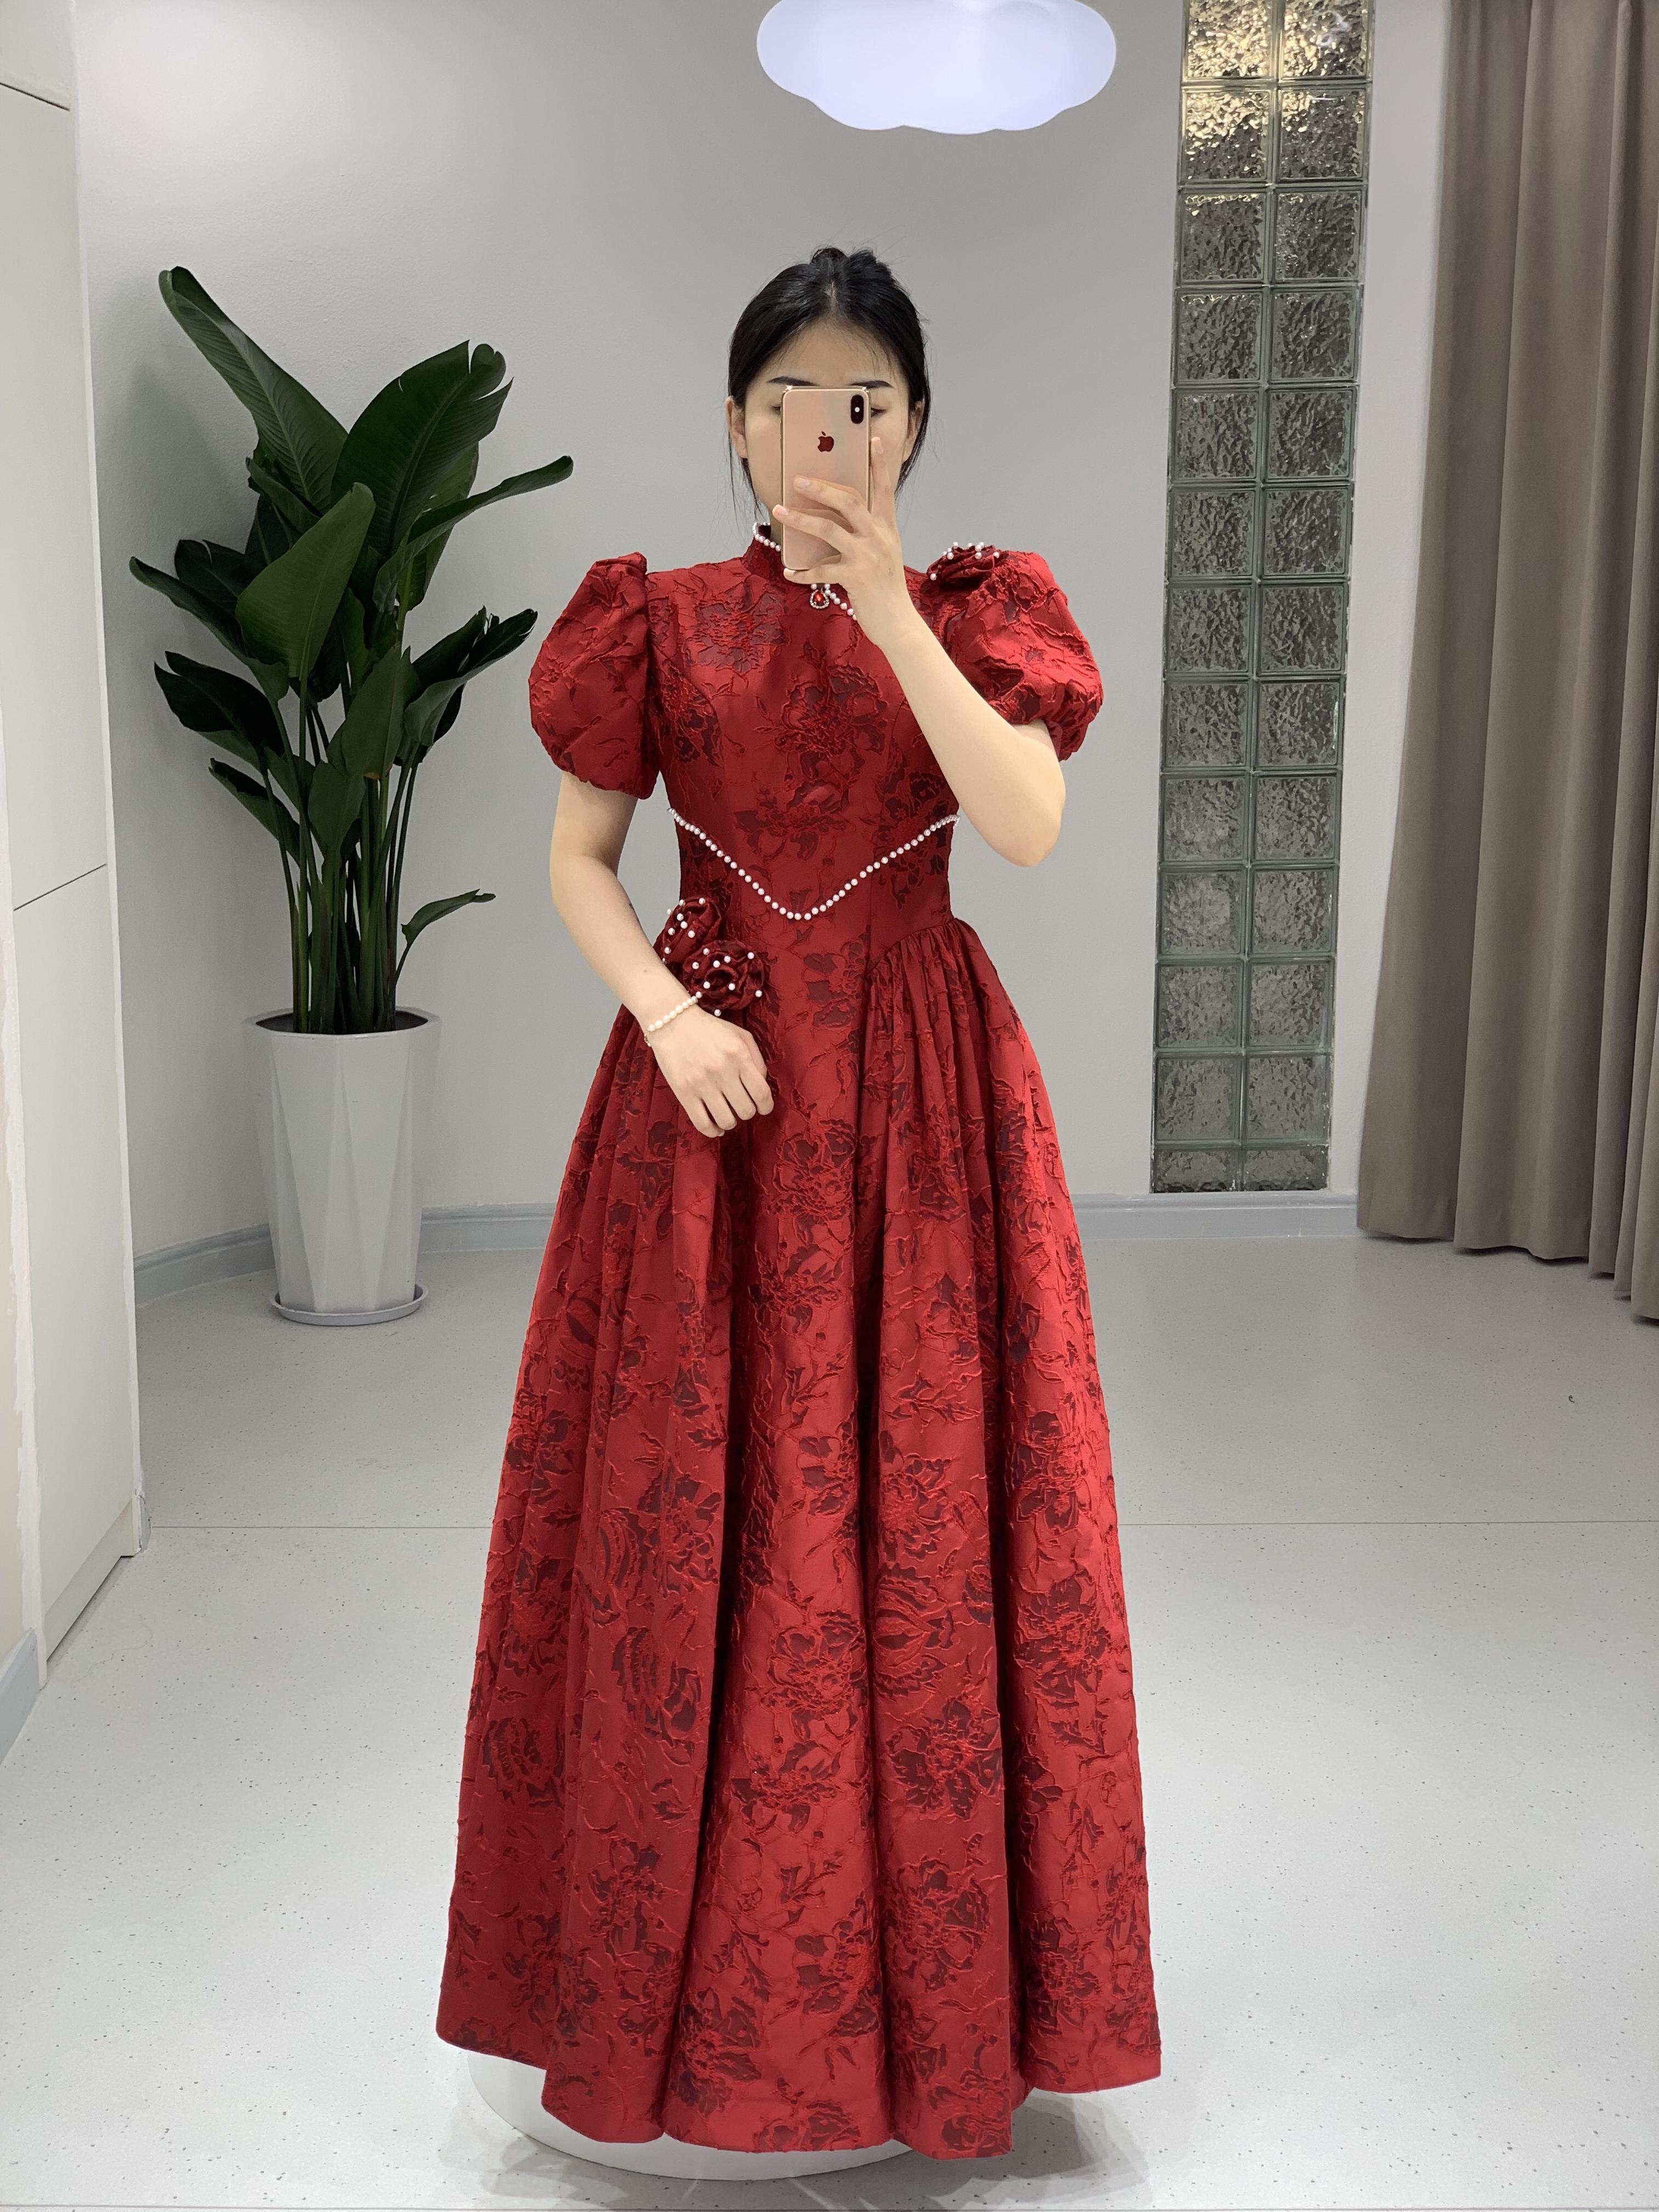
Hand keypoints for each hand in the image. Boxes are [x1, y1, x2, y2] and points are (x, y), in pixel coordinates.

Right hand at [647, 1003, 773, 1137]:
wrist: (672, 1022)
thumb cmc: (710, 1030)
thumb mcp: (741, 1036)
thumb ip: (757, 1060)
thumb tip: (762, 1086)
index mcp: (740, 1055)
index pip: (762, 1094)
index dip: (766, 1106)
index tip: (763, 1107)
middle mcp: (722, 1071)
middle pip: (746, 1110)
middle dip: (747, 1111)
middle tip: (741, 1105)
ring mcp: (702, 1083)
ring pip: (726, 1120)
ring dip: (731, 1121)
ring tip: (727, 1113)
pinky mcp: (683, 1092)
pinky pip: (702, 1123)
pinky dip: (712, 1131)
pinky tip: (716, 1127)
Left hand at [772, 434, 920, 655]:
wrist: (898, 623)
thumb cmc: (885, 588)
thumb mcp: (884, 553)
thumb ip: (867, 533)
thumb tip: (835, 519)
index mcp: (887, 528)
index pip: (883, 489)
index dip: (879, 464)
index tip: (874, 439)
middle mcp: (879, 537)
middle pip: (848, 501)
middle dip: (820, 488)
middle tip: (797, 480)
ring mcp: (868, 556)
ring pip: (829, 528)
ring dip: (800, 519)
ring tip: (780, 511)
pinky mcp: (855, 578)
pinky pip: (821, 569)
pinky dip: (802, 571)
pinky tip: (789, 572)